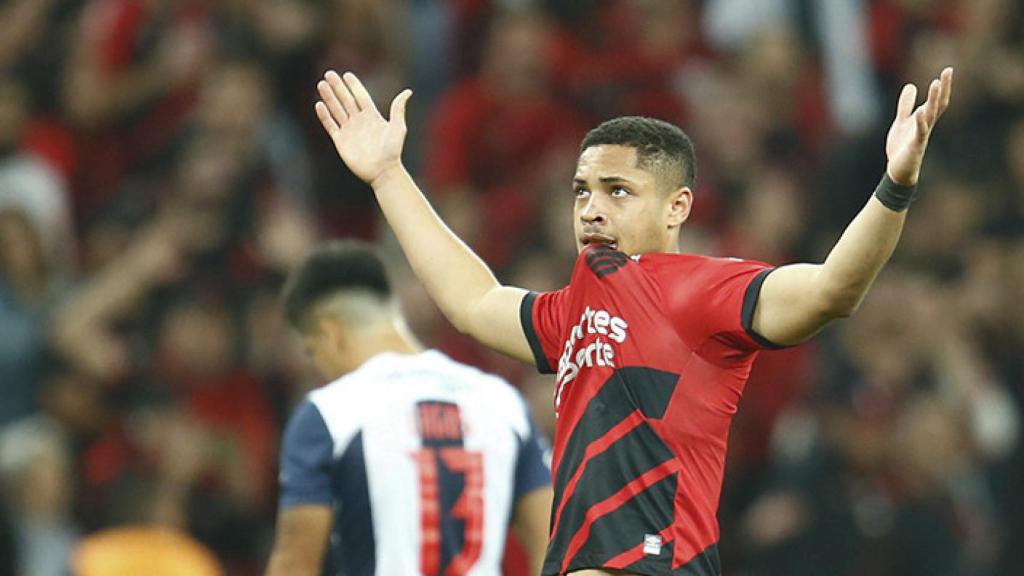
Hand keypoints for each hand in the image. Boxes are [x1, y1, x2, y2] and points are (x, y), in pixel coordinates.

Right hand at [315, 70, 411, 185]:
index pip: (361, 97)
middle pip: (346, 100)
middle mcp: (359, 121)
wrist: (383, 171)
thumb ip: (398, 109)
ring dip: (329, 97)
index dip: (354, 86)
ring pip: (336, 110)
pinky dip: (324, 115)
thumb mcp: (398, 127)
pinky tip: (319, 104)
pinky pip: (331, 125)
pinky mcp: (341, 141)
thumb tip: (408, 91)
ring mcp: (349, 130)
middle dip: (337, 87)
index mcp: (372, 116)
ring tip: (321, 84)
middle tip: (329, 74)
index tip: (347, 74)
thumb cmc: (393, 150)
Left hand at [886, 67, 953, 184]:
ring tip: (936, 83)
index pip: (937, 101)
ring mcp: (922, 134)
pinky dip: (920, 121)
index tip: (948, 70)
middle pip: (938, 104)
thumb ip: (906, 106)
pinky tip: (920, 111)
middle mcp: (926, 125)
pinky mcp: (915, 145)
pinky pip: (920, 132)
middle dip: (942, 89)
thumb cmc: (901, 148)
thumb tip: (911, 85)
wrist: (897, 171)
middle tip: (948, 72)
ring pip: (930, 115)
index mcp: (924, 119)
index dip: (943, 86)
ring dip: (933, 99)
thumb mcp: (902, 122)